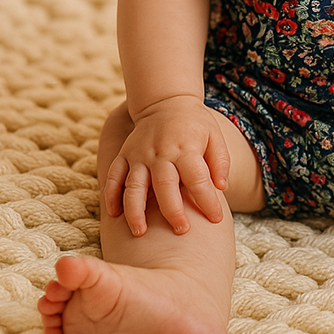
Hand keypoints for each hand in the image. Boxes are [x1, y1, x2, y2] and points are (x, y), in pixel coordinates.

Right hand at [104, 96, 229, 235]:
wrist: (167, 101)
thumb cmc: (195, 124)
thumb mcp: (215, 136)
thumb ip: (220, 161)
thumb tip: (222, 187)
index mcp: (186, 148)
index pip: (198, 178)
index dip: (207, 200)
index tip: (216, 218)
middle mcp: (161, 153)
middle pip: (164, 185)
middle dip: (173, 211)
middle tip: (181, 231)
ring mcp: (139, 154)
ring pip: (134, 185)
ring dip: (135, 210)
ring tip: (140, 232)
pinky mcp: (124, 155)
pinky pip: (114, 176)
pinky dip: (111, 195)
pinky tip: (114, 214)